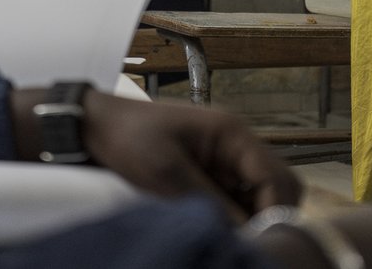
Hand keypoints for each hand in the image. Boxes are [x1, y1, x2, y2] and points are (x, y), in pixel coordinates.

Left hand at [10, 89, 300, 220]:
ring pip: (259, 199)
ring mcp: (223, 161)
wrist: (95, 127)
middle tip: (246, 245)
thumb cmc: (127, 136)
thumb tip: (242, 234)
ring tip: (229, 240)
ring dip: (250, 221)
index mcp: (232, 133)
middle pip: (277, 188)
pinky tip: (215, 232)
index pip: (277, 178)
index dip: (274, 214)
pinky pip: (236, 202)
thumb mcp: (166, 172)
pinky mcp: (209, 176)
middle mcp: (235, 146)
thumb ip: (208, 202)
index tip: (258, 243)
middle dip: (268, 218)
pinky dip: (232, 219)